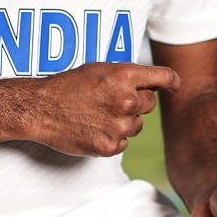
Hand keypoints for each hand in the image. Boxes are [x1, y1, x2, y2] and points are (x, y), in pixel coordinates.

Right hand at [27, 62, 178, 156]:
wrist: (42, 109)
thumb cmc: (69, 86)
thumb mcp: (101, 69)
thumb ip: (128, 76)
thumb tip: (152, 85)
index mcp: (125, 76)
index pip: (165, 78)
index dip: (172, 82)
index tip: (174, 86)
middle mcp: (127, 100)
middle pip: (150, 104)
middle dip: (138, 102)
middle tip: (113, 100)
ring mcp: (120, 126)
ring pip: (137, 125)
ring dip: (125, 121)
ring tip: (99, 114)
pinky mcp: (110, 146)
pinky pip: (124, 142)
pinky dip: (113, 137)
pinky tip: (94, 128)